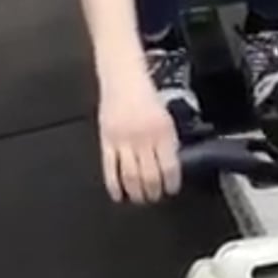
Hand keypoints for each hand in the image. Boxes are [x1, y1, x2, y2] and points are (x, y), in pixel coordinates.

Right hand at [99, 76, 179, 203]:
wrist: (123, 79)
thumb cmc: (145, 96)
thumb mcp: (166, 118)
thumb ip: (167, 143)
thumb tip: (169, 169)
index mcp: (162, 132)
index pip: (169, 167)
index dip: (171, 184)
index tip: (170, 190)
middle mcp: (144, 138)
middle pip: (150, 176)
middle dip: (153, 192)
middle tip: (154, 197)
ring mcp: (124, 141)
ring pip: (130, 177)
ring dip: (136, 193)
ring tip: (139, 198)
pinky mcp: (107, 141)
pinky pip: (110, 170)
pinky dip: (115, 186)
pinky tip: (118, 195)